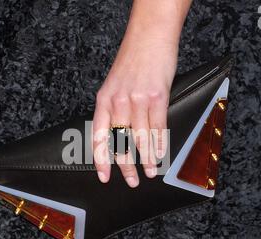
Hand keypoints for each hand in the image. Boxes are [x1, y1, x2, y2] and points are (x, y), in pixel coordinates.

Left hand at [92, 0, 190, 186]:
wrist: (149, 36)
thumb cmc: (132, 61)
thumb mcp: (114, 85)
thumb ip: (113, 109)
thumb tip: (118, 134)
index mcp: (104, 100)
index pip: (99, 137)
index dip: (101, 160)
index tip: (104, 176)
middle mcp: (118, 102)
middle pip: (120, 142)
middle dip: (126, 166)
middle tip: (132, 181)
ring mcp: (138, 100)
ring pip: (140, 139)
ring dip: (147, 160)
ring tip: (150, 172)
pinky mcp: (157, 97)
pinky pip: (158, 127)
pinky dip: (160, 144)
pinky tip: (161, 154)